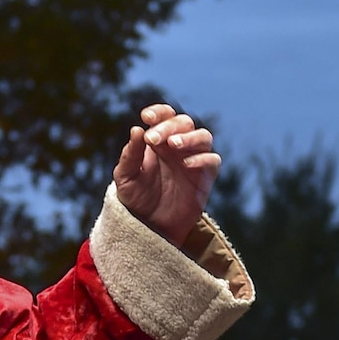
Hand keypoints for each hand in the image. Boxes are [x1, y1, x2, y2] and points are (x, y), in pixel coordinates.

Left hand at [113, 104, 219, 247]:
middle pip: (184, 122)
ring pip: (203, 136)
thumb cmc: (136, 199)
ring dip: (189, 137)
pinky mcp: (205, 177)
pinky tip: (186, 164)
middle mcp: (178, 147)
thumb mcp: (125, 177)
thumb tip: (136, 129)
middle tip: (153, 140)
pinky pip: (213, 160)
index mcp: (159, 141)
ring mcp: (194, 160)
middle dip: (168, 127)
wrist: (149, 227)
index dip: (159, 112)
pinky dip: (202, 158)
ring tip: (173, 145)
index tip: (146, 117)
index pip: (165, 115)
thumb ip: (130, 154)